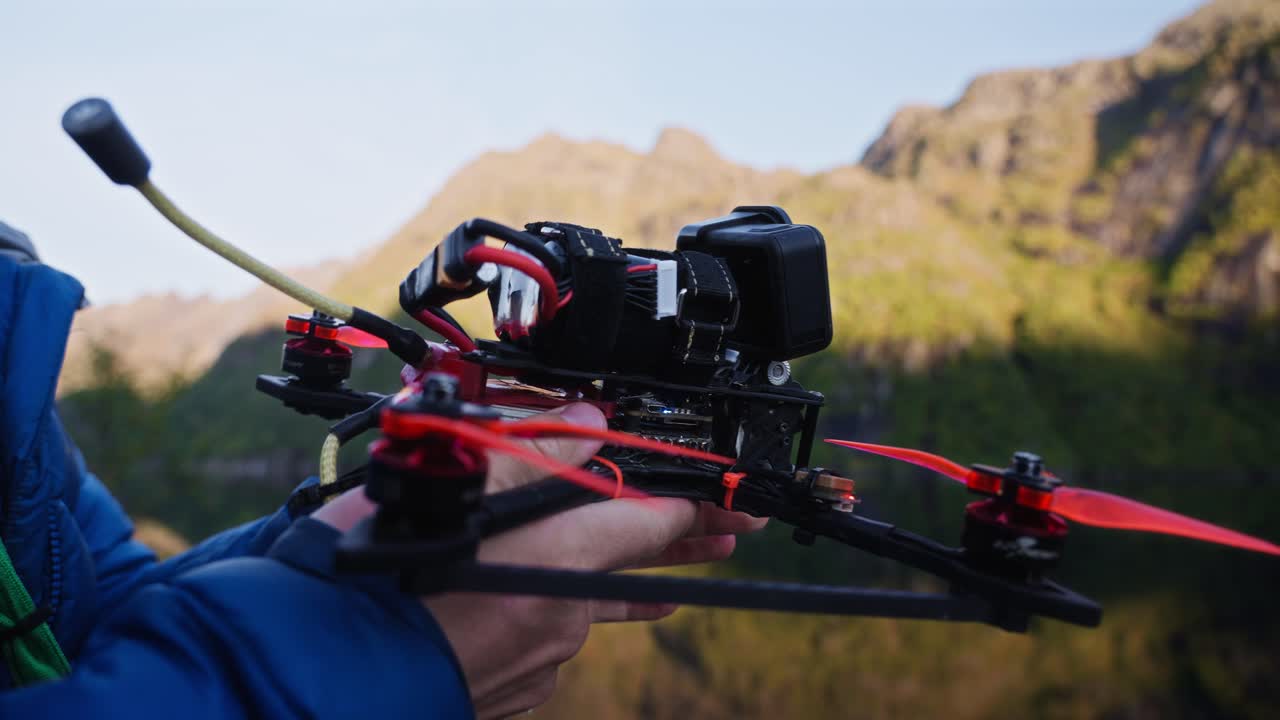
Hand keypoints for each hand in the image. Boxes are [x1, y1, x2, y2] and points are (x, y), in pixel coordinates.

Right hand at [313, 402, 765, 718]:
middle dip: (672, 547)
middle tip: (718, 537)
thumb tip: (589, 423)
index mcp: (563, 553)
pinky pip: (544, 637)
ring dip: (592, 578)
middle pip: (629, 567)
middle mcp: (567, 613)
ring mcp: (541, 660)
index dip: (705, 509)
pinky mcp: (513, 691)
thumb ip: (534, 447)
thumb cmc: (377, 565)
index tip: (742, 508)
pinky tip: (529, 603)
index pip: (657, 522)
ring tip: (645, 581)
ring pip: (584, 603)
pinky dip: (542, 612)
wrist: (320, 664)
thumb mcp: (456, 477)